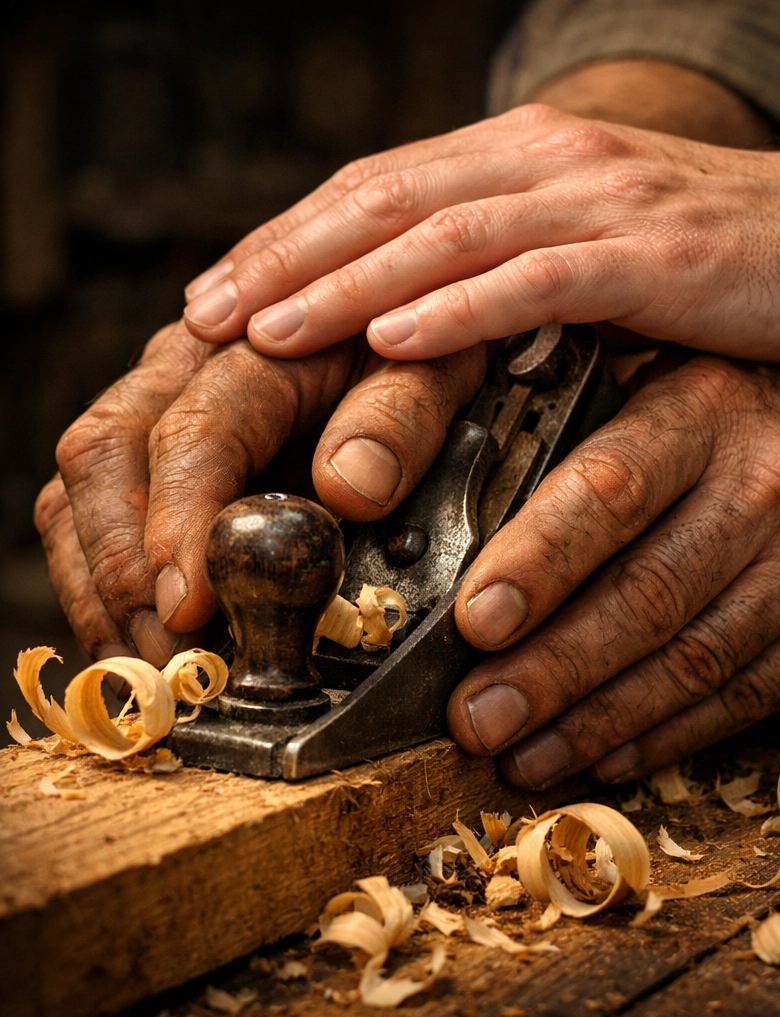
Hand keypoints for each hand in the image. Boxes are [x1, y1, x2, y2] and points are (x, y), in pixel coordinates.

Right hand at [36, 321, 487, 667]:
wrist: (392, 315)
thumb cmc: (412, 347)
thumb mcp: (432, 365)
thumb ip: (400, 416)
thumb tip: (348, 489)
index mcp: (254, 343)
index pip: (195, 430)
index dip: (183, 522)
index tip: (192, 604)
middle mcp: (180, 369)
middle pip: (104, 459)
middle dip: (125, 573)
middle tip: (168, 662)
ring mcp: (152, 409)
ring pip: (80, 492)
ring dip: (102, 590)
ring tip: (149, 670)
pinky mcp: (147, 455)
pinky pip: (90, 516)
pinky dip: (102, 587)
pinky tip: (138, 643)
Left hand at [178, 103, 779, 364]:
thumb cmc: (717, 254)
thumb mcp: (597, 245)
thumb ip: (512, 266)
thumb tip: (425, 322)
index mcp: (527, 160)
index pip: (380, 191)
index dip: (292, 239)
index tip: (223, 295)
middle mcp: (550, 164)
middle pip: (387, 203)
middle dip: (288, 258)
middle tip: (208, 315)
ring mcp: (599, 203)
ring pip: (443, 237)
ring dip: (347, 284)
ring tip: (268, 331)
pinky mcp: (651, 254)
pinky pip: (534, 279)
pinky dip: (457, 308)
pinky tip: (393, 337)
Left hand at [444, 321, 779, 786]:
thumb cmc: (754, 408)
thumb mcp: (675, 382)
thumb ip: (588, 435)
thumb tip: (466, 522)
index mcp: (706, 410)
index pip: (610, 490)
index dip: (538, 562)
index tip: (471, 622)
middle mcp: (771, 486)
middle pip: (645, 598)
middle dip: (549, 671)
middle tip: (474, 719)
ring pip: (690, 664)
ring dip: (594, 722)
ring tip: (520, 753)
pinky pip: (742, 699)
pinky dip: (664, 735)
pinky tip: (602, 756)